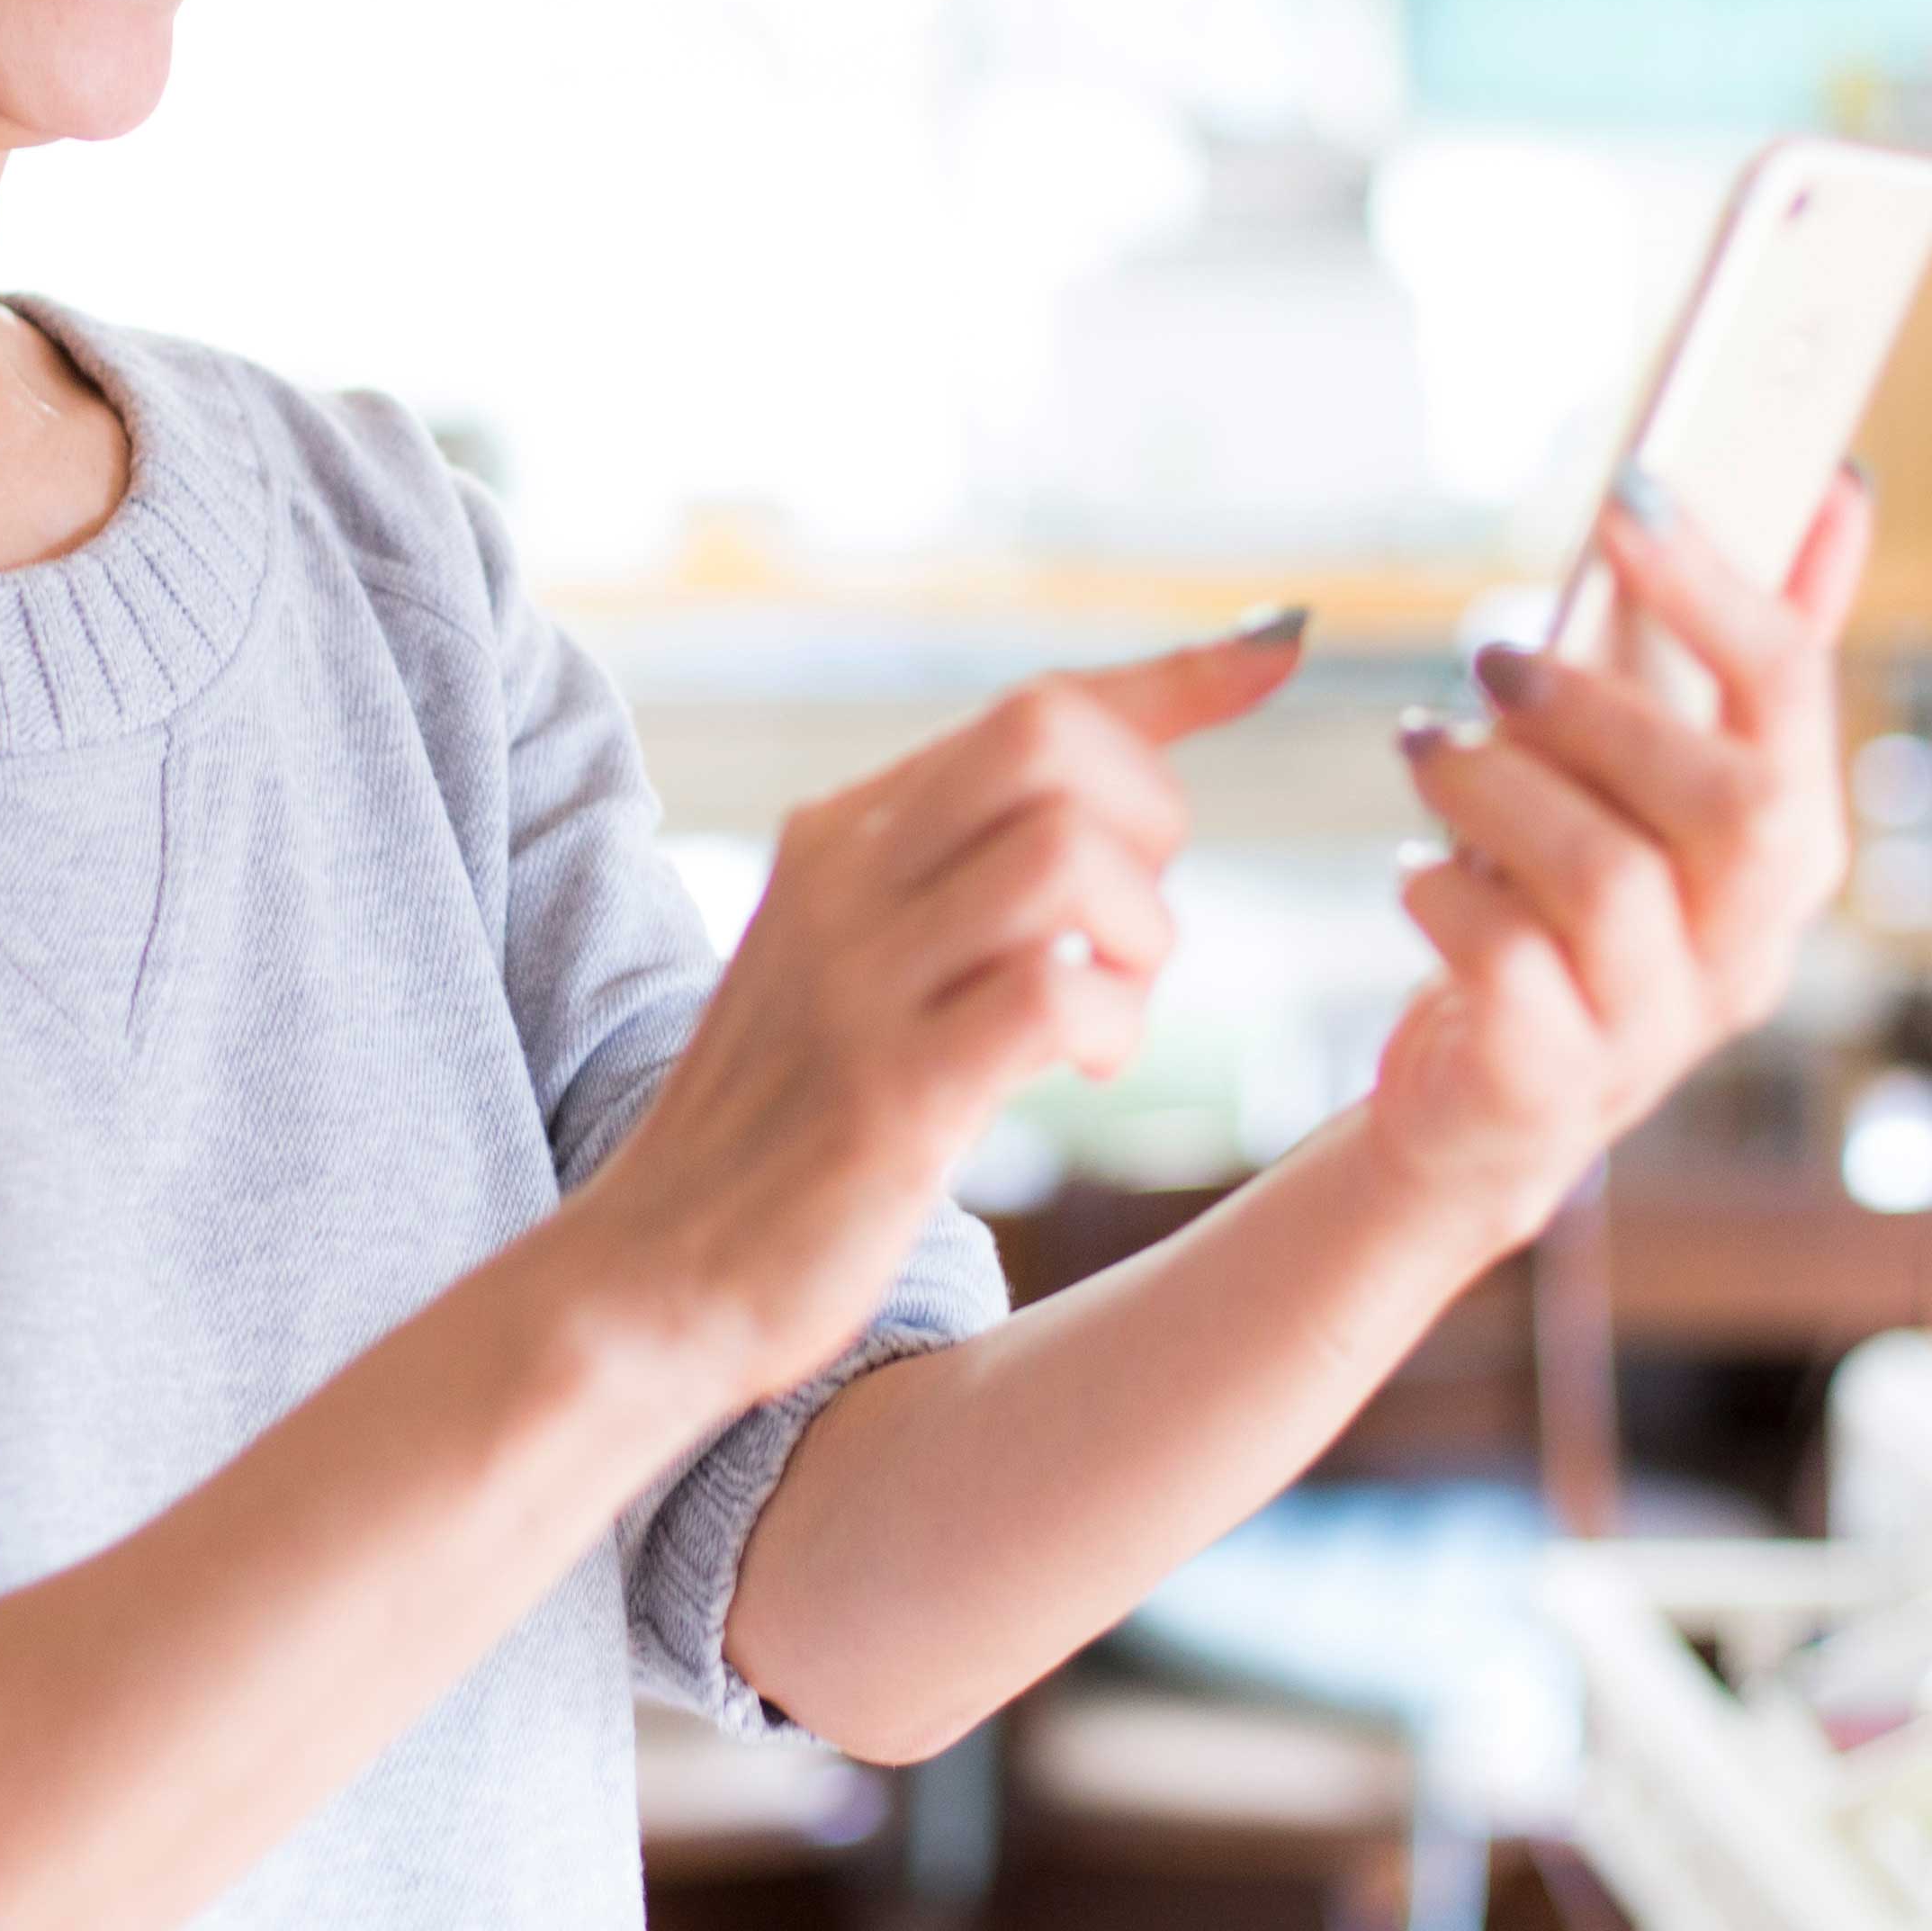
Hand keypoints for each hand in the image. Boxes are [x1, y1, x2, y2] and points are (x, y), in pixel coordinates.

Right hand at [577, 612, 1308, 1406]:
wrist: (657, 1274)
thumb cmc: (790, 1126)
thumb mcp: (863, 965)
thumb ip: (965, 879)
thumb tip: (1106, 803)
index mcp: (843, 833)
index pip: (1034, 704)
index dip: (1173, 679)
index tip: (1274, 655)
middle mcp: (843, 879)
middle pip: (1046, 734)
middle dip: (1150, 812)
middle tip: (1134, 930)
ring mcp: (858, 981)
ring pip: (1063, 853)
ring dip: (1137, 932)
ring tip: (1111, 1009)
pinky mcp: (886, 1093)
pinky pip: (1048, 991)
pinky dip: (1107, 1020)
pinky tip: (1083, 1067)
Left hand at [1366, 472, 1868, 1247]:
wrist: (1484, 1108)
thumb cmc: (1569, 911)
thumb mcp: (1653, 780)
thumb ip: (1733, 649)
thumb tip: (1836, 488)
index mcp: (1790, 850)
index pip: (1792, 696)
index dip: (1714, 586)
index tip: (1629, 492)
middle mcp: (1748, 947)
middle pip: (1734, 802)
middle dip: (1602, 707)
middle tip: (1495, 659)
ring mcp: (1658, 1029)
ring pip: (1611, 882)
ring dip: (1497, 788)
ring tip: (1424, 748)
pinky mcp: (1552, 1083)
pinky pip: (1509, 970)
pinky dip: (1443, 895)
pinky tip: (1416, 873)